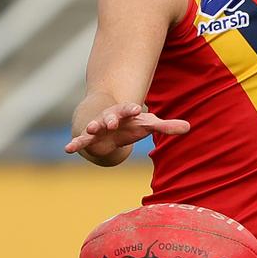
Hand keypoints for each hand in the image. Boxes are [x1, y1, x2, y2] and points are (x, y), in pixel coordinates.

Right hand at [64, 102, 189, 158]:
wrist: (107, 123)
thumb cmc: (131, 124)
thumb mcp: (148, 125)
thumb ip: (166, 127)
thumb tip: (188, 127)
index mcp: (125, 114)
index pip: (129, 110)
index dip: (132, 109)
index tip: (137, 108)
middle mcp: (110, 118)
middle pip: (110, 117)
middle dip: (110, 118)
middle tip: (111, 122)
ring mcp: (98, 128)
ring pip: (94, 127)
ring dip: (92, 128)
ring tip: (89, 129)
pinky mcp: (89, 139)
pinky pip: (81, 141)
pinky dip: (75, 144)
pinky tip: (67, 149)